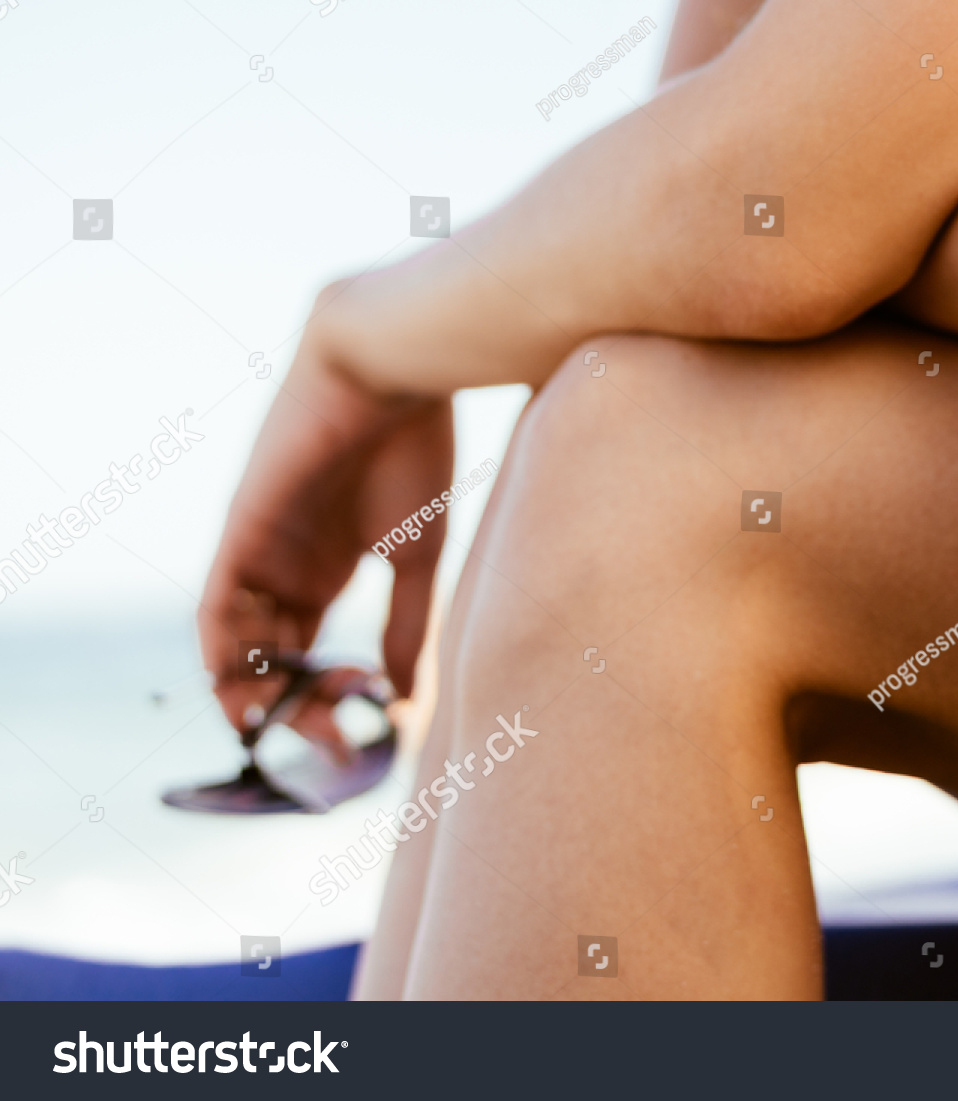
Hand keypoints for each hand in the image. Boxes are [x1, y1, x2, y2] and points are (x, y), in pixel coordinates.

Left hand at [198, 296, 453, 752]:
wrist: (393, 376)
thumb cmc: (414, 453)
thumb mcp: (416, 558)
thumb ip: (404, 627)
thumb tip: (404, 699)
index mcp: (326, 571)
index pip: (308, 654)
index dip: (326, 702)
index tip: (358, 740)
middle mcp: (284, 567)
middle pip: (271, 657)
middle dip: (294, 709)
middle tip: (329, 744)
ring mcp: (259, 549)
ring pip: (237, 640)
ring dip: (254, 689)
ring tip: (283, 727)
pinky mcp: (241, 528)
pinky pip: (214, 603)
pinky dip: (221, 647)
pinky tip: (237, 683)